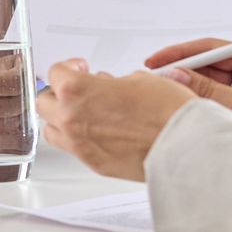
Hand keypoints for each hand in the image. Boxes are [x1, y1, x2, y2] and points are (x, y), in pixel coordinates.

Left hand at [34, 60, 194, 179]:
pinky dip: (79, 139)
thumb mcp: (140, 80)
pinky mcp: (94, 164)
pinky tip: (99, 132)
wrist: (185, 146)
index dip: (70, 67)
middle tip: (77, 90)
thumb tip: (111, 86)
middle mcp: (71, 118)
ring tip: (83, 113)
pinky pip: (73, 149)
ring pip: (52, 130)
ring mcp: (80, 144)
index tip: (80, 67)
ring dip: (62, 118)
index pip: (56, 72)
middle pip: (45, 102)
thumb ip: (113, 83)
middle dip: (60, 93)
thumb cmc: (168, 112)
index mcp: (77, 90)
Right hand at [142, 38, 231, 143]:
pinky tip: (186, 108)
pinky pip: (219, 99)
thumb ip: (205, 90)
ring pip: (212, 84)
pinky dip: (202, 103)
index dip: (181, 54)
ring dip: (191, 89)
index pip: (212, 48)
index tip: (157, 60)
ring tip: (166, 94)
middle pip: (209, 65)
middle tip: (155, 78)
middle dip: (183, 71)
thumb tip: (174, 75)